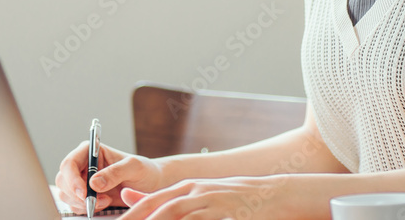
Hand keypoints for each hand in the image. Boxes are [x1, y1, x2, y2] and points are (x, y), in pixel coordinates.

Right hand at [55, 141, 166, 211]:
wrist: (150, 185)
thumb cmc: (144, 170)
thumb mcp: (134, 167)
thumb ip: (116, 172)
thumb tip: (94, 183)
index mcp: (91, 151)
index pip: (70, 163)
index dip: (72, 179)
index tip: (84, 193)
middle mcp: (83, 164)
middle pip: (64, 180)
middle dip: (77, 194)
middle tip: (95, 201)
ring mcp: (83, 180)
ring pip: (66, 194)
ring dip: (82, 202)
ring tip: (105, 201)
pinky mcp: (86, 194)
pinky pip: (75, 204)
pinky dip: (85, 208)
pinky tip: (103, 204)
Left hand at [116, 175, 293, 219]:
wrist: (274, 195)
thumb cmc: (236, 202)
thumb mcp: (201, 197)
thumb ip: (169, 200)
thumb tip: (130, 198)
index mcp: (187, 188)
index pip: (150, 201)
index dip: (131, 214)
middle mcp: (195, 190)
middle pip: (157, 206)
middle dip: (136, 219)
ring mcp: (209, 199)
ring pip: (174, 212)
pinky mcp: (224, 209)